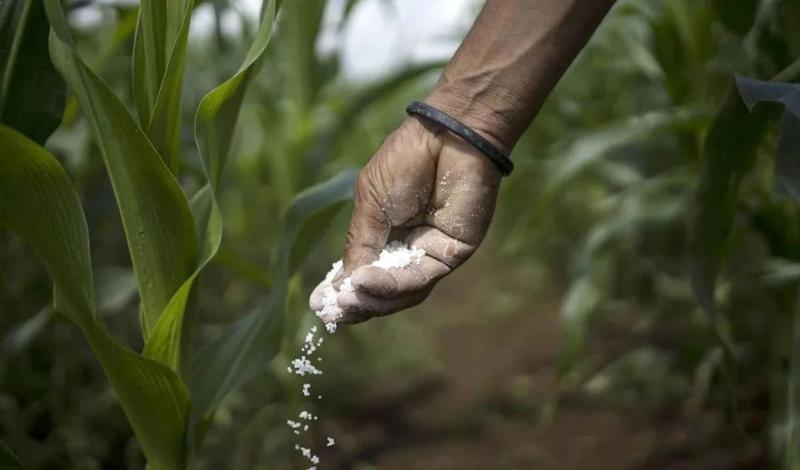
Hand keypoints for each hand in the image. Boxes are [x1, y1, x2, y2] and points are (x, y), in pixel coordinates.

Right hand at [309, 116, 501, 323]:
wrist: (445, 138)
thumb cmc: (404, 162)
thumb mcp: (369, 206)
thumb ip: (359, 247)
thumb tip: (339, 289)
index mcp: (387, 235)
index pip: (365, 274)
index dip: (343, 290)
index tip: (318, 305)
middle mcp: (409, 249)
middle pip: (383, 291)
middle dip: (356, 303)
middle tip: (332, 311)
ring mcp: (431, 254)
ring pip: (402, 293)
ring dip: (372, 299)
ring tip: (347, 298)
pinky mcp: (451, 255)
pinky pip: (418, 279)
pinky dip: (390, 285)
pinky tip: (365, 280)